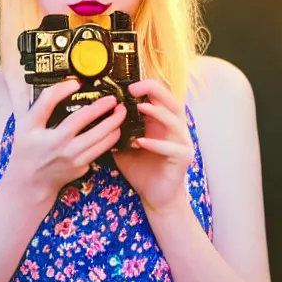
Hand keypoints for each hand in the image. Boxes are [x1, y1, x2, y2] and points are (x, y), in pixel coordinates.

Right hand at [6, 79, 126, 200]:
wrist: (31, 182)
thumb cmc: (28, 149)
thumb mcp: (26, 124)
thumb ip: (44, 104)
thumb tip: (70, 84)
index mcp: (38, 131)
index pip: (49, 104)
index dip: (62, 90)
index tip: (77, 83)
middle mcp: (56, 144)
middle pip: (82, 120)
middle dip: (101, 107)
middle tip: (114, 99)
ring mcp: (72, 158)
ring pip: (99, 138)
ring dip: (113, 124)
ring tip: (120, 113)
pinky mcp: (82, 167)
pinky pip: (101, 150)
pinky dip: (111, 138)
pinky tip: (115, 129)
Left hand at [112, 79, 193, 215]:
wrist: (154, 195)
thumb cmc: (141, 168)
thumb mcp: (124, 145)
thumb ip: (117, 129)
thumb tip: (97, 114)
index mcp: (162, 122)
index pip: (160, 97)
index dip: (147, 87)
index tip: (128, 86)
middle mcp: (175, 128)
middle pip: (172, 102)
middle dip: (155, 92)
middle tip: (134, 90)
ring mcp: (182, 142)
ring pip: (175, 122)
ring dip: (158, 114)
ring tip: (141, 109)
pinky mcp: (184, 158)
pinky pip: (172, 148)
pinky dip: (157, 144)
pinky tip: (141, 142)